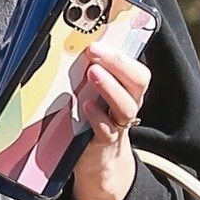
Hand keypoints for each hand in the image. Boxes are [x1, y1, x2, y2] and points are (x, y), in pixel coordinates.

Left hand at [68, 37, 152, 199]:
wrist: (98, 160)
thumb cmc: (91, 120)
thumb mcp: (90, 94)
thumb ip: (84, 74)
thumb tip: (62, 46)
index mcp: (126, 88)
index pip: (135, 66)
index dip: (122, 52)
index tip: (100, 38)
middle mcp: (127, 103)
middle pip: (137, 80)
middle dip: (117, 62)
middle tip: (95, 51)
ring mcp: (118, 124)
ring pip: (126, 105)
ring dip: (109, 87)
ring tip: (93, 73)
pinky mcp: (105, 142)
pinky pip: (108, 130)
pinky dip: (98, 117)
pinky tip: (85, 106)